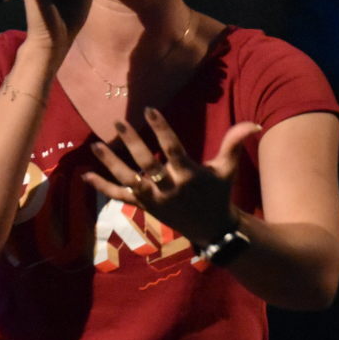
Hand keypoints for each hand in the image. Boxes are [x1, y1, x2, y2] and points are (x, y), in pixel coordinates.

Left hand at [83, 107, 262, 246]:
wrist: (212, 229)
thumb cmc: (219, 193)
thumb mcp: (228, 168)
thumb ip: (234, 143)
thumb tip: (253, 123)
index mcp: (189, 175)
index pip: (172, 149)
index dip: (161, 129)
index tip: (149, 110)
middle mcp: (169, 188)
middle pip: (146, 165)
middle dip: (132, 143)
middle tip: (118, 123)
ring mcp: (154, 200)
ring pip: (129, 181)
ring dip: (111, 164)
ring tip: (96, 146)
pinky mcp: (144, 208)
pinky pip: (120, 198)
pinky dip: (102, 187)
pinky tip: (85, 175)